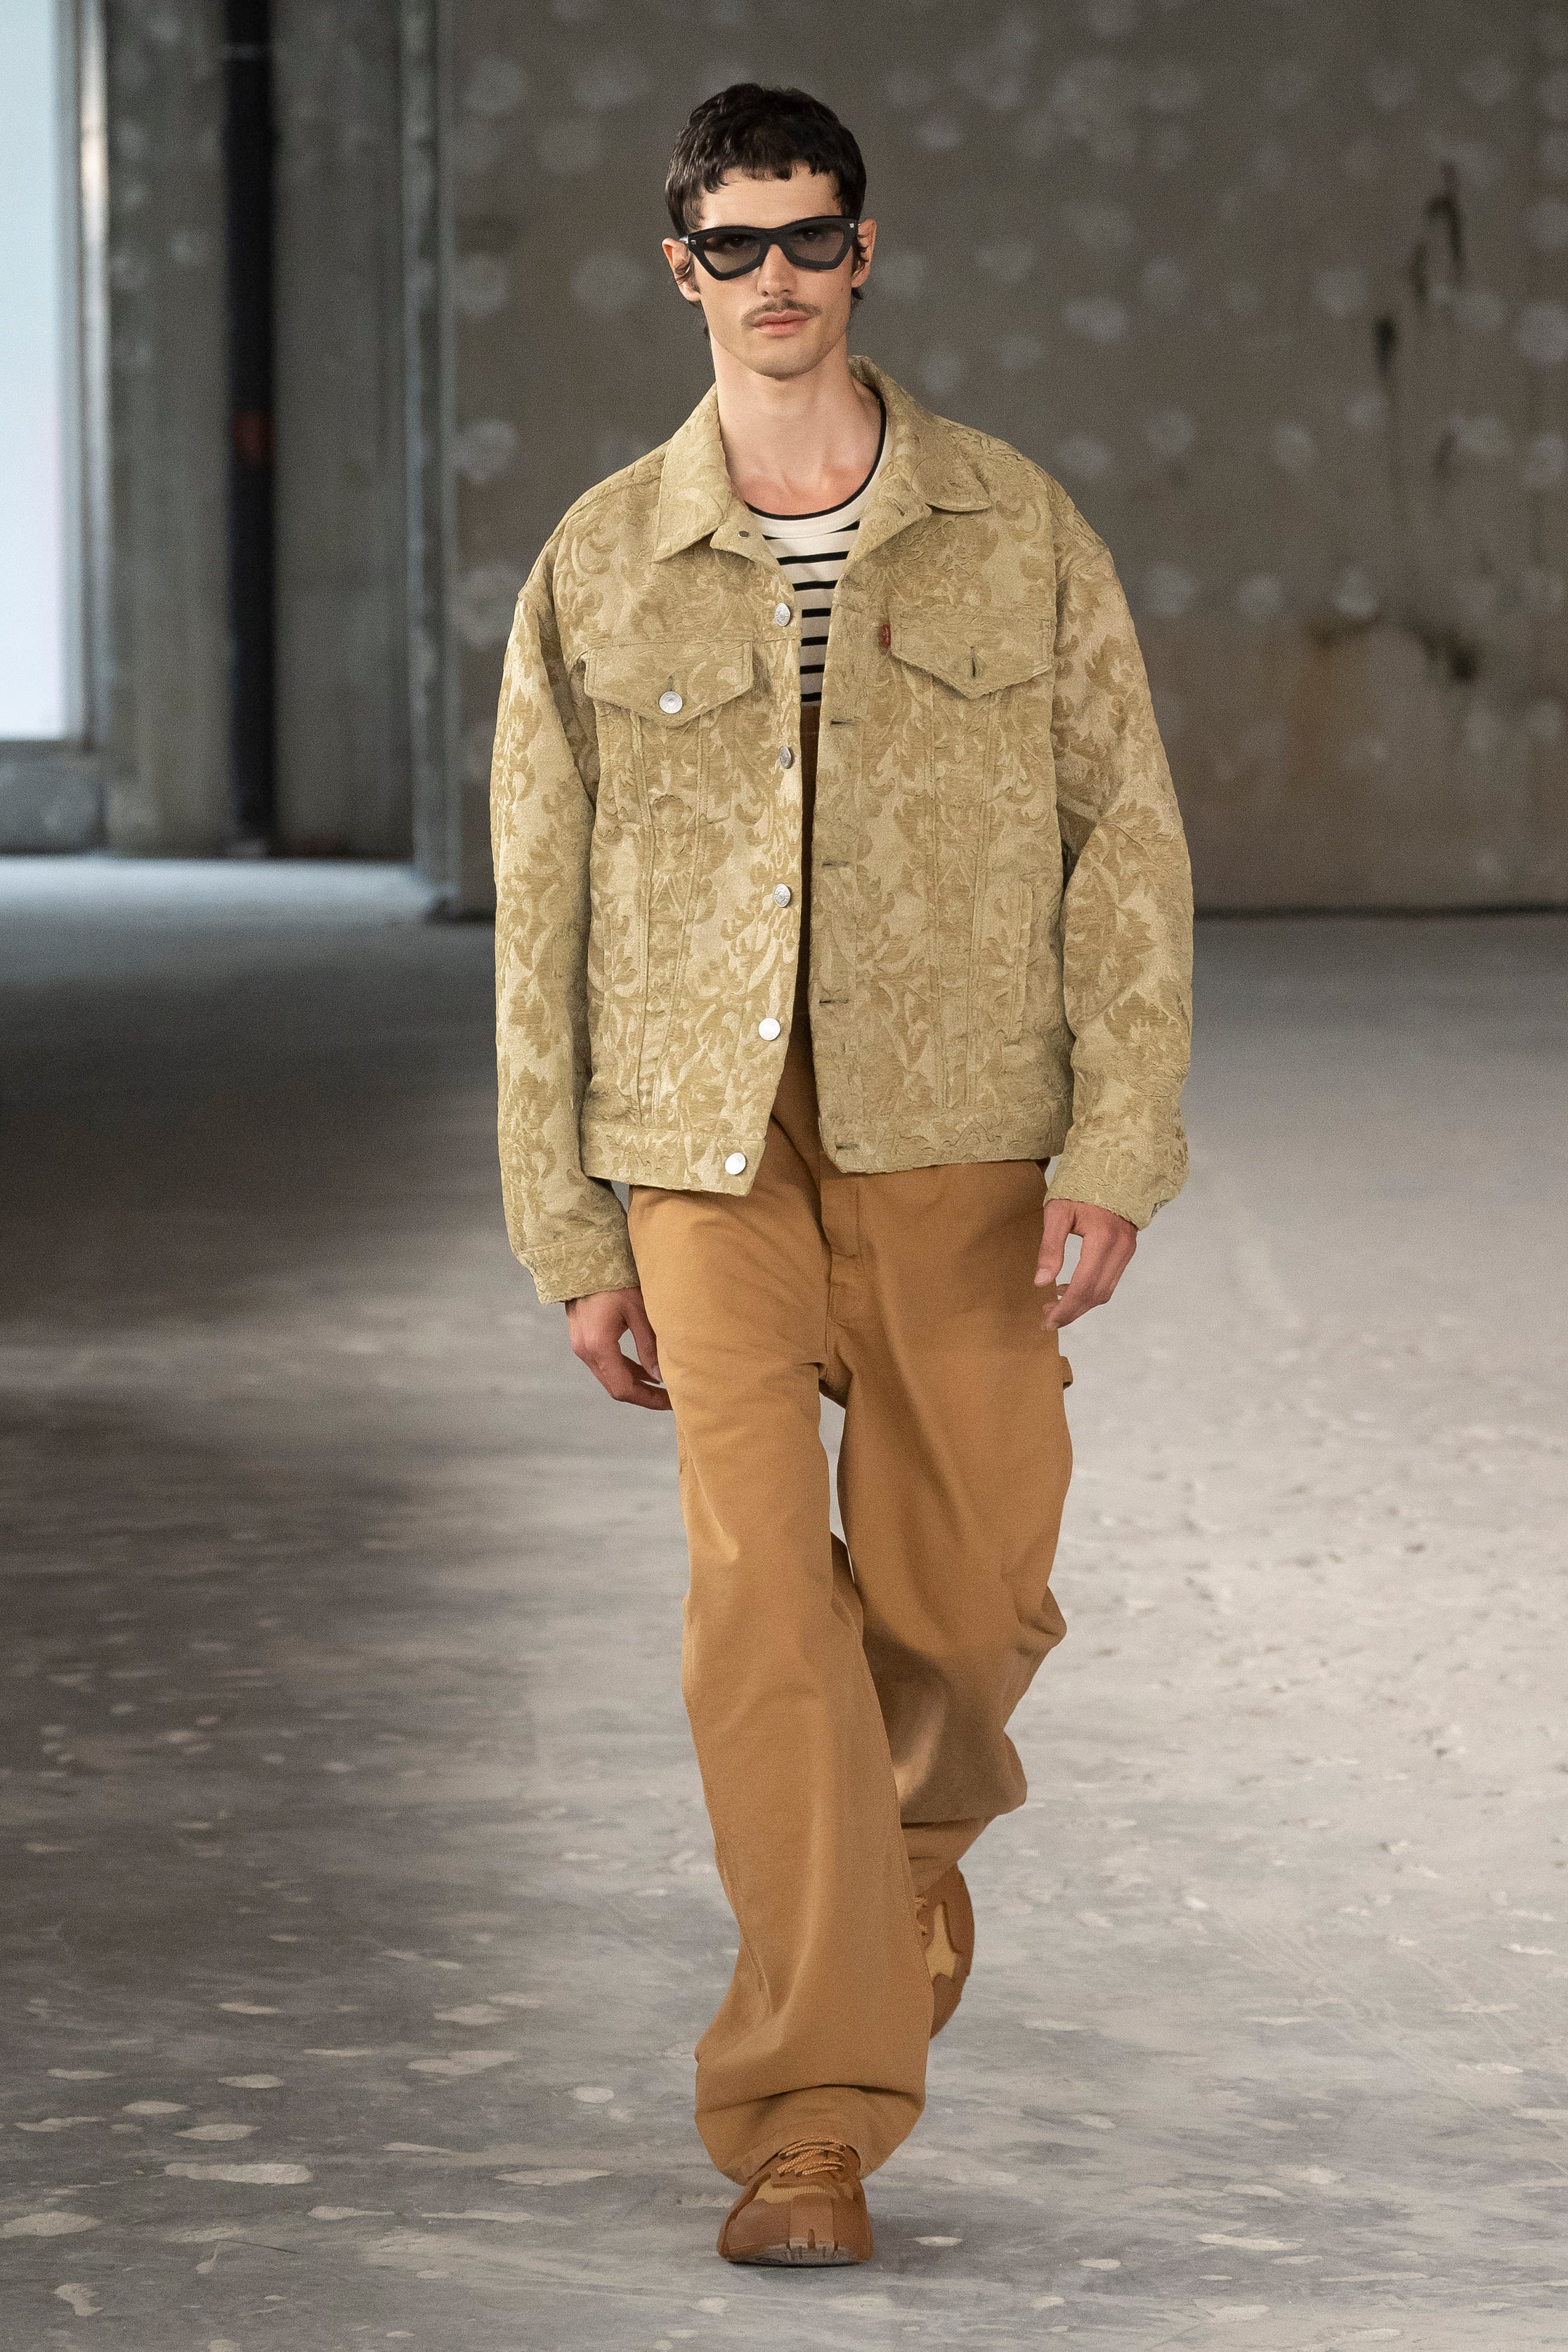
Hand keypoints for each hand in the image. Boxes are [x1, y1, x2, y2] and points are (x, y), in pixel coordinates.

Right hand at [564, 1286, 671, 1409]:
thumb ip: (649, 1346)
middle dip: (644, 1395)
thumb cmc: (614, 1279)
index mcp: (599, 1346)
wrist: (583, 1259)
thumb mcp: (638, 1311)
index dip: (649, 1400)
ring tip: (663, 1385)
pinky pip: (605, 1364)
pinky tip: (645, 1369)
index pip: (624, 1388)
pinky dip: (625, 1370)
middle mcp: (585, 1351)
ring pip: (610, 1377)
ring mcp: (581, 1346)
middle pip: (615, 1387)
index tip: (671, 1401)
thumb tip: (661, 1376)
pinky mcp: (583, 1339)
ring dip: (635, 1383)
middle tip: (671, 1397)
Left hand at [1035, 1198, 1136, 1329]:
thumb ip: (1050, 1248)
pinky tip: (1068, 1288)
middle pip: (1096, 1295)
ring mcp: (1127, 1250)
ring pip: (1105, 1291)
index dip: (1065, 1309)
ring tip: (1054, 1305)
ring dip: (1080, 1304)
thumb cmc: (1080, 1186)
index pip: (1083, 1286)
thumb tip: (1041, 1282)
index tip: (1047, 1321)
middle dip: (1071, 1312)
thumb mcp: (1057, 1212)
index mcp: (1102, 1239)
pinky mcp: (1127, 1250)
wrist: (1112, 1167)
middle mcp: (1120, 1248)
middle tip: (1047, 1319)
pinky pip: (1110, 1280)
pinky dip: (1090, 1291)